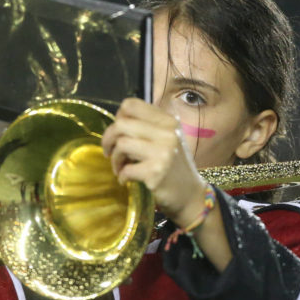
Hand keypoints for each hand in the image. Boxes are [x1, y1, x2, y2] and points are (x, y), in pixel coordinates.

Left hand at [101, 98, 207, 226]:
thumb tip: (117, 121)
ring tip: (120, 167)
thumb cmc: (173, 166)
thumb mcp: (167, 139)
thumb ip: (147, 127)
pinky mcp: (156, 172)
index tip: (118, 132)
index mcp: (168, 121)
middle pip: (121, 124)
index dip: (118, 117)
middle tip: (109, 151)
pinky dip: (122, 176)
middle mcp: (168, 132)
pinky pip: (126, 169)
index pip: (131, 105)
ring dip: (114, 159)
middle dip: (108, 139)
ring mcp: (163, 152)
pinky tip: (127, 180)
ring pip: (121, 144)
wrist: (191, 195)